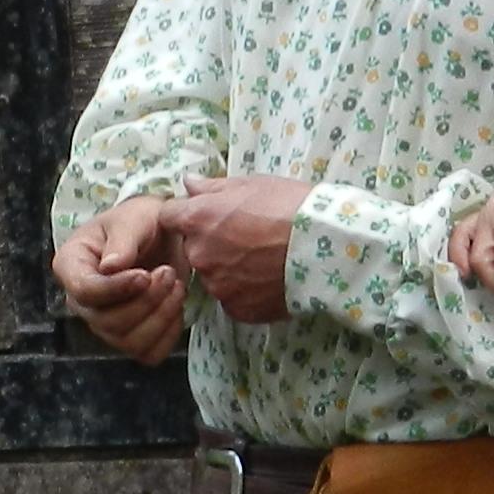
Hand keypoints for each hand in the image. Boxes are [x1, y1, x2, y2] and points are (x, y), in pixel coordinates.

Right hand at [55, 193, 188, 364]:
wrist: (162, 234)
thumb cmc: (140, 221)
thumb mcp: (133, 218)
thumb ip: (123, 240)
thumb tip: (110, 268)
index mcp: (71, 266)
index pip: (84, 291)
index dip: (116, 289)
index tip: (145, 274)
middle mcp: (81, 300)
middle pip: (107, 322)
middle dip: (145, 301)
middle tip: (169, 273)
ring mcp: (104, 323)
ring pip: (128, 342)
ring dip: (160, 317)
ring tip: (177, 285)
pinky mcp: (129, 338)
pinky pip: (148, 353)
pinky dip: (168, 333)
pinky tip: (176, 306)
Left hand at [164, 175, 312, 326]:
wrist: (324, 247)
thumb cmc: (289, 206)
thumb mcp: (250, 184)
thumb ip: (211, 187)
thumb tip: (188, 183)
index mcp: (197, 220)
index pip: (169, 216)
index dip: (186, 214)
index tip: (205, 215)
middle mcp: (200, 255)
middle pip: (193, 249)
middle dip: (210, 243)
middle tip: (245, 237)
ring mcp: (218, 287)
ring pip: (214, 276)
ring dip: (228, 269)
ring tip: (262, 260)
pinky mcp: (238, 310)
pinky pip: (233, 299)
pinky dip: (245, 292)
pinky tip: (268, 280)